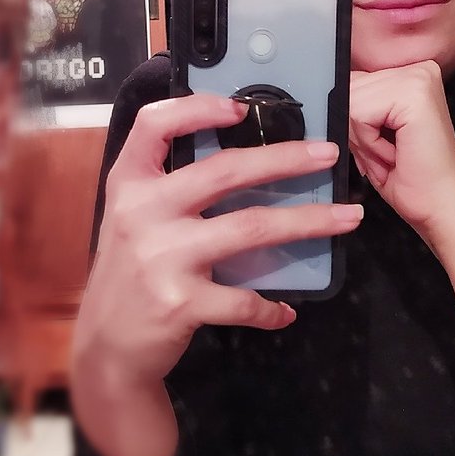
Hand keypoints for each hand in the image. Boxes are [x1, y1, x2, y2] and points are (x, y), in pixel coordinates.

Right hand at [73, 92, 363, 392]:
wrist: (106, 348)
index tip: (241, 107)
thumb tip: (247, 158)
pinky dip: (270, 306)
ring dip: (308, 221)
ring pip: (252, 227)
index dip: (198, 108)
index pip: (154, 125)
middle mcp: (142, 212)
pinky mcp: (180, 302)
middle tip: (329, 154)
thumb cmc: (132, 273)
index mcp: (129, 184)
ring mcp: (162, 257)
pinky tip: (285, 310)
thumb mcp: (133, 219)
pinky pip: (244, 299)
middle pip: (226, 170)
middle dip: (286, 158)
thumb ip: (170, 186)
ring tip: (348, 218)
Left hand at [348, 61, 454, 242]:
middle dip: (358, 132)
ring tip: (393, 155)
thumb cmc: (413, 180)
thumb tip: (329, 92)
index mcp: (412, 75)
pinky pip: (359, 114)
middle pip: (349, 90)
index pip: (353, 82)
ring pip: (351, 102)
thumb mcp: (374, 132)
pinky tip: (395, 154)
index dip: (356, 123)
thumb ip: (357, 104)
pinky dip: (369, 143)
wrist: (441, 209)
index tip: (384, 146)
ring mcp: (418, 78)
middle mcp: (419, 70)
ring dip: (364, 140)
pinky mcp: (414, 94)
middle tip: (390, 154)